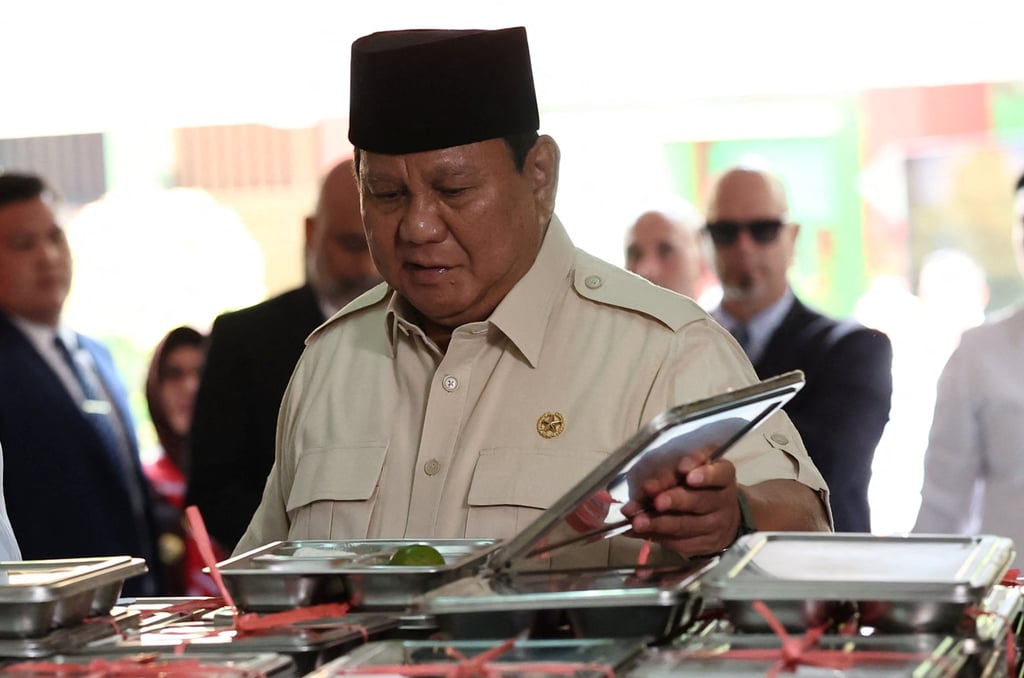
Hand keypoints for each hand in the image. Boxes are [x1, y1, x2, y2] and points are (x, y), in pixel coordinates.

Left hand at [622, 447, 741, 556]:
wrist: (716, 515)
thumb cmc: (694, 483)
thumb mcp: (686, 467)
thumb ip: (670, 472)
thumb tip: (646, 487)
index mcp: (723, 475)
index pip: (720, 474)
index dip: (705, 474)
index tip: (685, 471)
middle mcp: (722, 501)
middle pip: (700, 501)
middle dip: (676, 500)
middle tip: (657, 501)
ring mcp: (715, 525)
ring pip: (686, 525)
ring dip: (659, 523)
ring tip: (638, 521)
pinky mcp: (702, 544)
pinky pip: (677, 541)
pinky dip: (654, 535)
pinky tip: (636, 531)